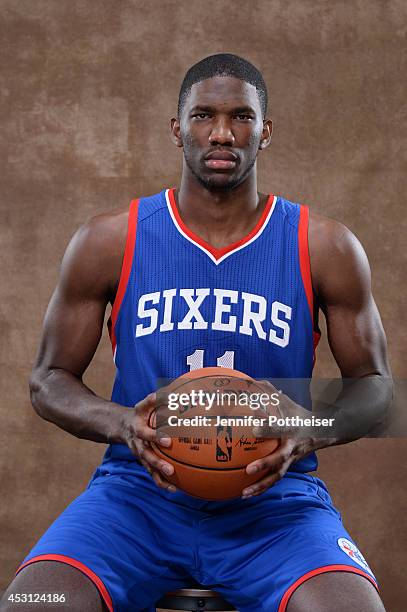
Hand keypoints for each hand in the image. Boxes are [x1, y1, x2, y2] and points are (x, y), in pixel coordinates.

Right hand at [121, 393, 175, 491]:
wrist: (122, 427)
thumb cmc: (139, 414)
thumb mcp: (144, 404)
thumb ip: (155, 399)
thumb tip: (171, 392)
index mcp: (138, 430)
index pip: (146, 434)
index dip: (156, 437)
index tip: (168, 441)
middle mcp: (137, 445)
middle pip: (146, 456)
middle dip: (158, 464)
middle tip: (171, 470)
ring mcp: (140, 455)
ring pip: (149, 469)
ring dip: (160, 478)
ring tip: (173, 486)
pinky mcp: (144, 462)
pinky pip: (152, 474)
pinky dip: (162, 482)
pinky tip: (175, 489)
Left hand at [242, 380, 324, 497]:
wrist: (324, 431)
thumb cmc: (297, 413)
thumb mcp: (286, 401)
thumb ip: (268, 391)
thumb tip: (248, 379)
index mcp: (290, 427)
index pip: (278, 427)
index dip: (267, 427)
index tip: (253, 427)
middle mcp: (292, 446)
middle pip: (280, 458)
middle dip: (265, 464)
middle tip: (248, 469)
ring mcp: (291, 459)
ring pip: (277, 476)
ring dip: (261, 486)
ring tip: (244, 493)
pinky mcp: (288, 467)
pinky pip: (274, 480)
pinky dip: (260, 488)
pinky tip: (245, 494)